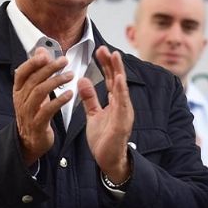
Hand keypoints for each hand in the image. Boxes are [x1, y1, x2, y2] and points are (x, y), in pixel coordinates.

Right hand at [13, 48, 73, 165]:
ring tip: (70, 75)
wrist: (30, 142)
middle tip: (64, 61)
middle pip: (33, 80)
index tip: (46, 55)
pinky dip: (59, 100)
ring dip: (56, 82)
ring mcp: (28, 113)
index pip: (21, 73)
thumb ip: (37, 72)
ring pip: (39, 92)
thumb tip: (40, 51)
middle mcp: (21, 100)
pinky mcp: (37, 124)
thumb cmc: (34, 114)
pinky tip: (70, 94)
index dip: (32, 63)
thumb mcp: (33, 92)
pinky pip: (47, 110)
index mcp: (19, 92)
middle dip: (49, 68)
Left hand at [78, 46, 133, 183]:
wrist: (108, 159)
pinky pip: (122, 103)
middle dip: (112, 63)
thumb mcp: (93, 114)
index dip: (106, 64)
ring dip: (119, 71)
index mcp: (115, 102)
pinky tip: (119, 78)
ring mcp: (124, 112)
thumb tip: (83, 80)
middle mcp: (122, 104)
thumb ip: (90, 98)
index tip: (99, 50)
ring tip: (114, 56)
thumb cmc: (104, 139)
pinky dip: (121, 90)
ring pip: (122, 87)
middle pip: (117, 79)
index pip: (111, 79)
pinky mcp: (122, 121)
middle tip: (104, 47)